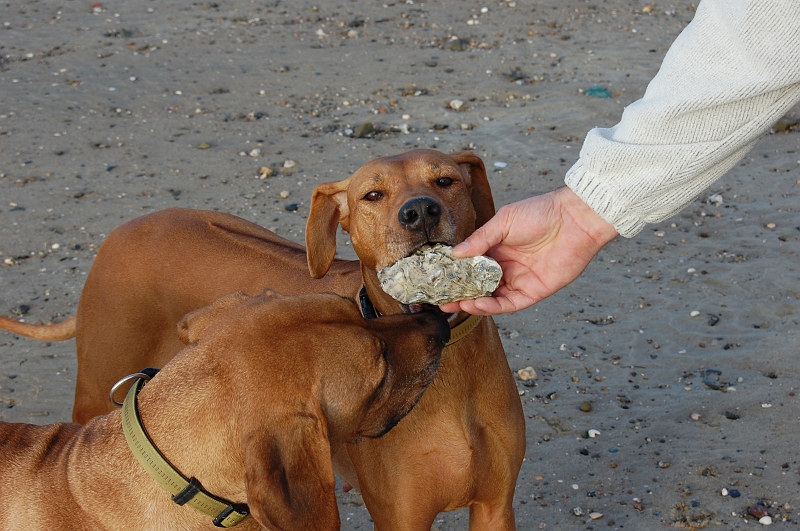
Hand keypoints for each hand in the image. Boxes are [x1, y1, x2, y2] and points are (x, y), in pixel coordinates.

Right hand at [439, 187, 617, 314]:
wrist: (574, 219)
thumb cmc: (540, 213)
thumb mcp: (503, 222)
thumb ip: (480, 240)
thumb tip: (455, 254)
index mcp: (497, 249)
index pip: (472, 267)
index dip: (456, 275)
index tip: (439, 280)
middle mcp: (507, 267)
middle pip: (479, 286)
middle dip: (460, 294)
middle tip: (442, 300)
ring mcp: (520, 280)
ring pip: (492, 298)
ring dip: (473, 303)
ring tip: (455, 304)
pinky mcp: (534, 292)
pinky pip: (509, 304)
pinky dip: (492, 307)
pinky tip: (477, 304)